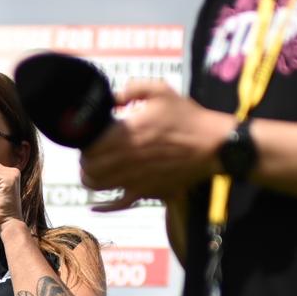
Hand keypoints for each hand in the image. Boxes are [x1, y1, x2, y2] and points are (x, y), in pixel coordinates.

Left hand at [80, 80, 229, 207]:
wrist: (213, 145)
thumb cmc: (187, 117)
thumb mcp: (161, 91)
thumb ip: (131, 89)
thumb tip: (112, 98)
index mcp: (126, 134)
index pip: (88, 146)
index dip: (84, 142)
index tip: (91, 136)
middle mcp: (126, 159)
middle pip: (88, 167)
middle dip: (85, 159)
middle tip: (91, 152)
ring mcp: (134, 178)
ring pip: (97, 186)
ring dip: (90, 178)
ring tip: (94, 170)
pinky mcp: (145, 191)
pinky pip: (118, 204)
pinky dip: (104, 207)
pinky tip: (94, 205)